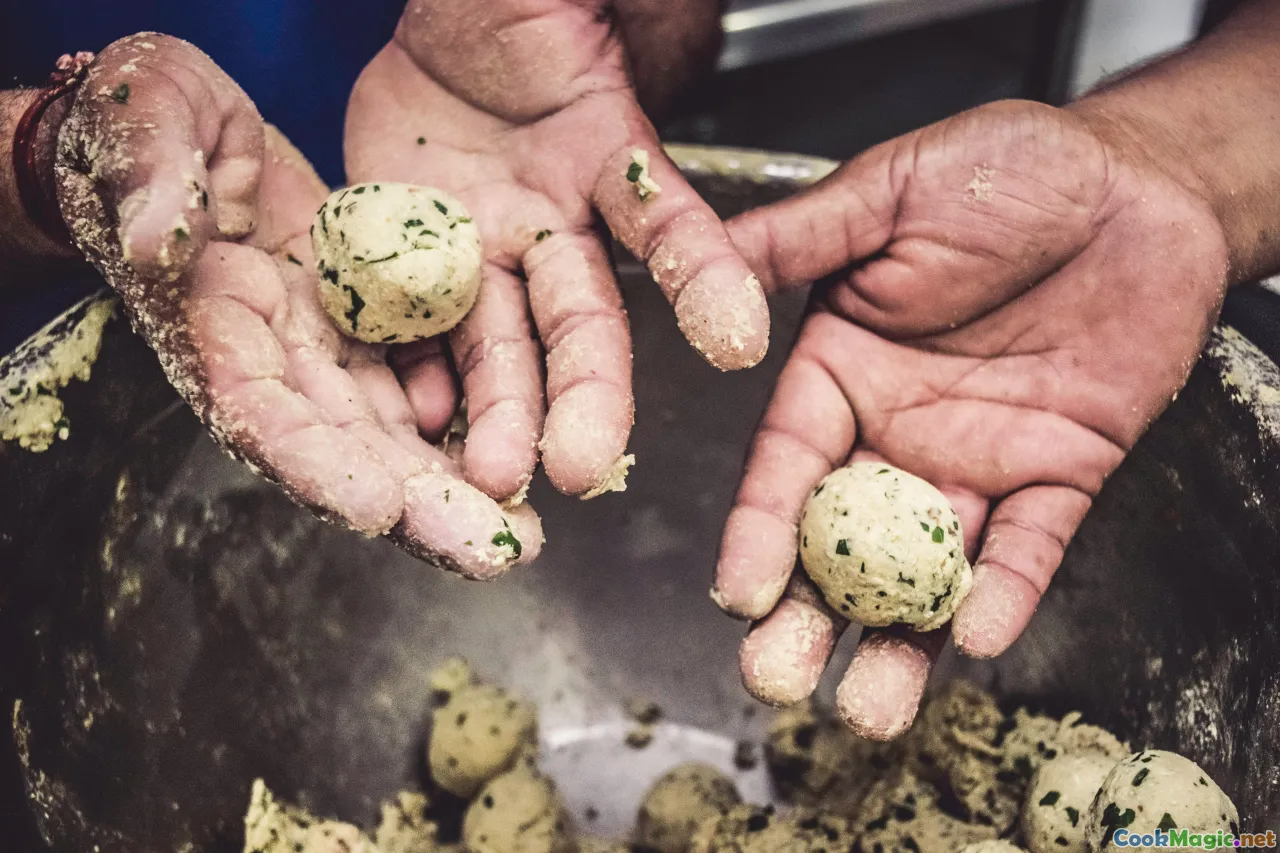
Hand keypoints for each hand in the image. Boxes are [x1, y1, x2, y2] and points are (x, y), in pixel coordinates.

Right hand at [55, 34, 541, 577]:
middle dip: (412, 505)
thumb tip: (154, 236)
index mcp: (208, 314)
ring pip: (386, 433)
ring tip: (518, 534)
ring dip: (448, 490)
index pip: (255, 402)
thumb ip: (149, 168)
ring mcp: (320, 347)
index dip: (311, 459)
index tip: (375, 506)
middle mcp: (270, 352)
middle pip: (338, 446)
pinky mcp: (362, 327)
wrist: (190, 130)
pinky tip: (511, 470)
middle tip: (490, 551)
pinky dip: (458, 429)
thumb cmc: (149, 113)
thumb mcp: (144, 114)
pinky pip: (413, 385)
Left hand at [345, 0, 767, 501]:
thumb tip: (687, 126)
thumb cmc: (541, 15)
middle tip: (580, 467)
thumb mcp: (589, 37)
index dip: (706, 281)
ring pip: (501, 343)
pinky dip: (414, 372)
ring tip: (494, 473)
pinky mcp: (412, 256)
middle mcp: (555, 231)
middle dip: (586, 398)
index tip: (736, 342)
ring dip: (500, 412)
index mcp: (618, 173)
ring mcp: (482, 252)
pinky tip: (416, 416)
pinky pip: (411, 322)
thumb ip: (639, 74)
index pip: (672, 231)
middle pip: (580, 324)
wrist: (457, 20)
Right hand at [713, 100, 1228, 737]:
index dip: (759, 531)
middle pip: (841, 543)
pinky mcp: (1061, 473)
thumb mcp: (886, 194)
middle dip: (809, 616)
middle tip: (777, 680)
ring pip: (926, 567)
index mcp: (838, 373)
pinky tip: (975, 635)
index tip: (737, 593)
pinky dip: (1005, 591)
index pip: (784, 466)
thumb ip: (796, 239)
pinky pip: (1031, 546)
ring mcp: (976, 462)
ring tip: (867, 711)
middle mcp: (895, 432)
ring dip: (898, 642)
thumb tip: (693, 258)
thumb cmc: (1004, 170)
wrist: (1132, 184)